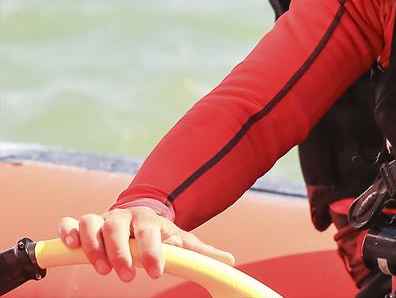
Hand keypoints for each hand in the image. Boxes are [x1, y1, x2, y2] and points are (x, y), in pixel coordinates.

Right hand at [58, 207, 234, 281]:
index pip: (150, 232)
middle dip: (121, 252)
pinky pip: (71, 222)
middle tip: (128, 276)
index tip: (156, 272)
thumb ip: (199, 252)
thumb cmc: (159, 233)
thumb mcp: (179, 239)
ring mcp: (103, 219)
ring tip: (102, 269)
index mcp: (148, 220)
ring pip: (92, 223)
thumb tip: (230, 260)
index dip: (153, 251)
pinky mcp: (84, 226)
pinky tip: (71, 245)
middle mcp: (124, 217)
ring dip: (94, 245)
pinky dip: (68, 230)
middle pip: (117, 227)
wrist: (140, 215)